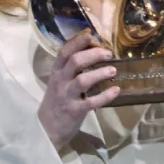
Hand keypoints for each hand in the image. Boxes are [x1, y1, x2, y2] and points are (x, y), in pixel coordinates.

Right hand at [38, 31, 119, 150]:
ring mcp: (67, 96)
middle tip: (108, 53)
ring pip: (83, 80)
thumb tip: (93, 51)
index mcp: (56, 72)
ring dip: (100, 73)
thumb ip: (71, 68)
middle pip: (75, 62)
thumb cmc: (57, 101)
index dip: (78, 41)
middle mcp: (60, 81)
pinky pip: (91, 102)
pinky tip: (116, 90)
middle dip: (93, 54)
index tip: (91, 35)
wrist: (47, 128)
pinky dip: (105, 95)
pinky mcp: (75, 111)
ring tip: (113, 70)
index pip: (64, 52)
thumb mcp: (59, 81)